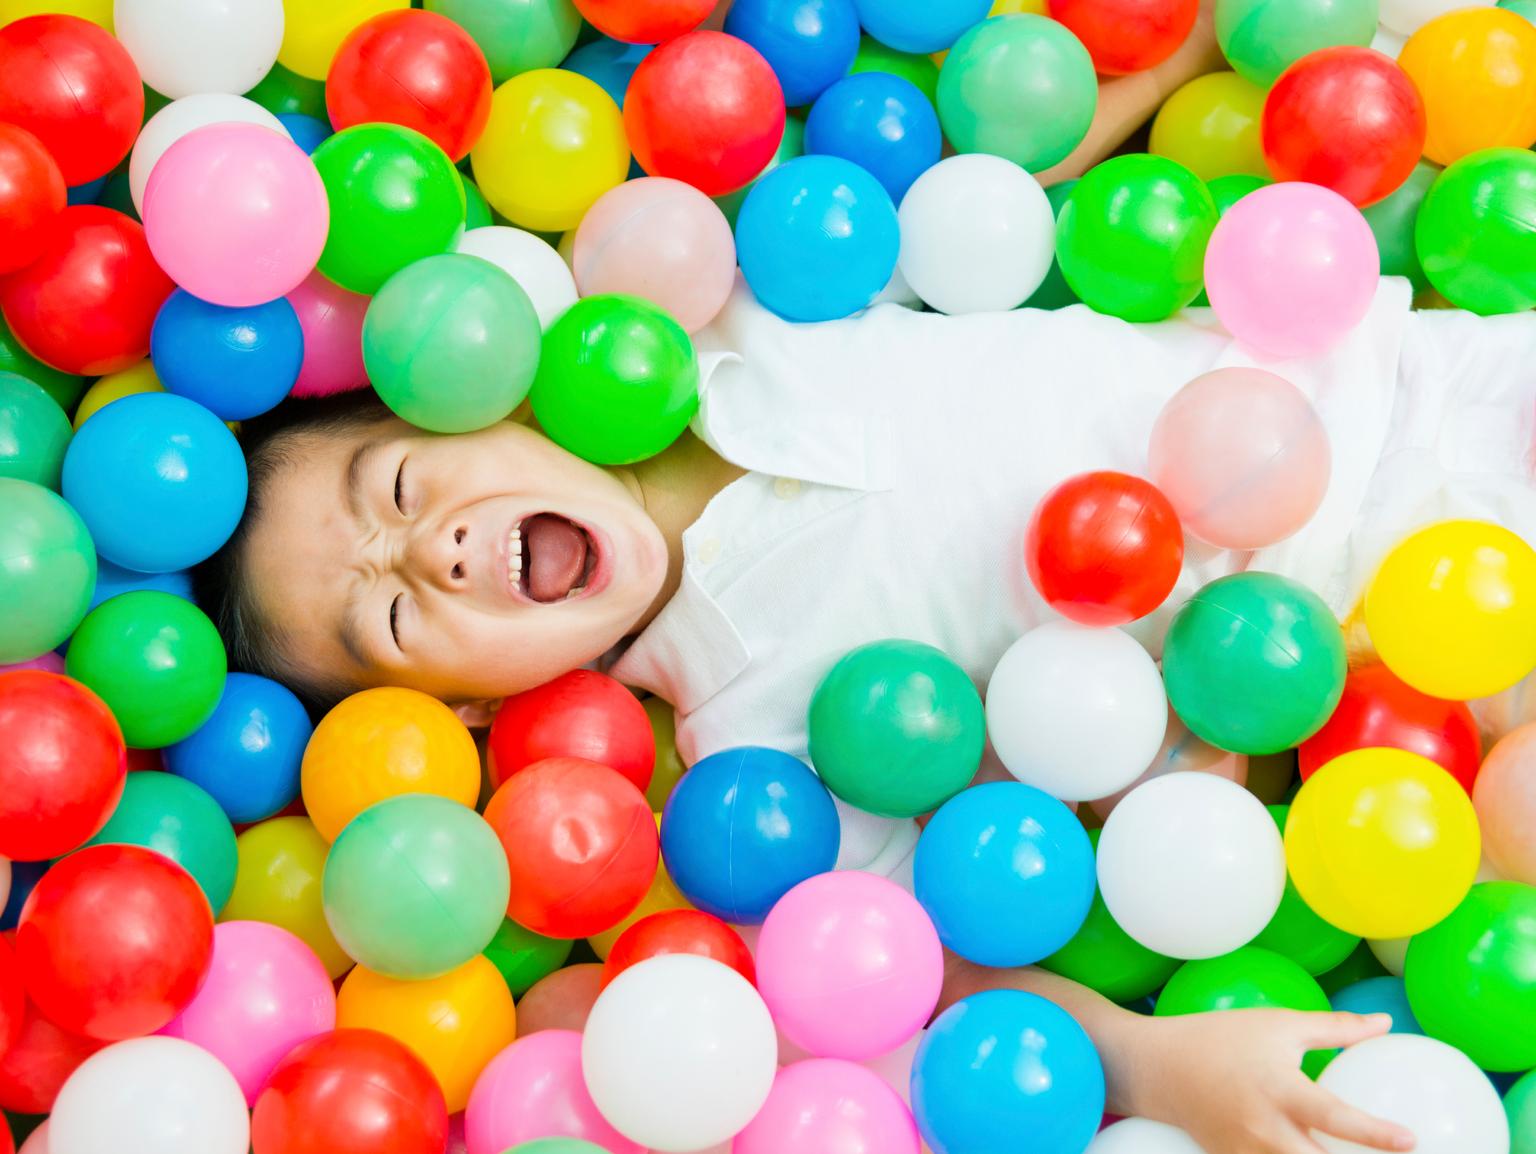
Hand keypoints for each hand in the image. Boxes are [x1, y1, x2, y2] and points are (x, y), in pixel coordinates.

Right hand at [1121, 1009, 1417, 1153]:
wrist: (1158, 1067)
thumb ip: (1336, 1028)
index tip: (1411, 1140)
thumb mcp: (1278, 1024)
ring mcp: (1249, 1152)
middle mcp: (1267, 1129)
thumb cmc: (1222, 1037)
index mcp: (1280, 1090)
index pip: (1335, 1117)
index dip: (1375, 1134)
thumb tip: (1386, 1024)